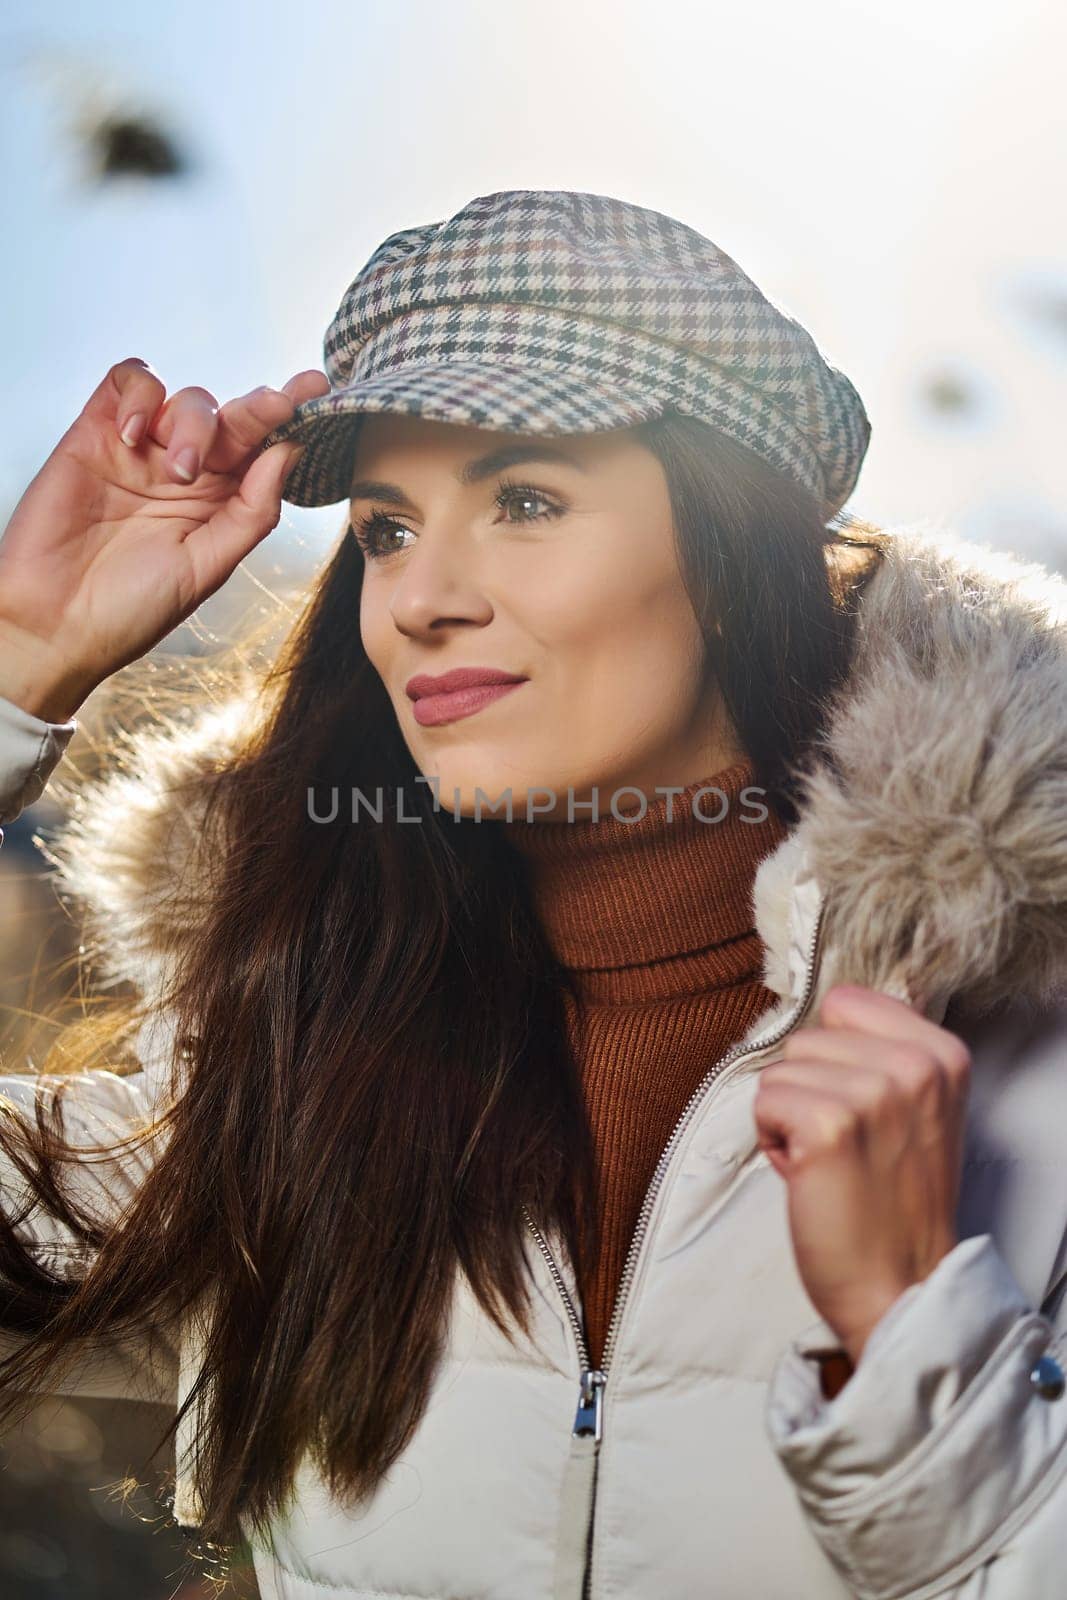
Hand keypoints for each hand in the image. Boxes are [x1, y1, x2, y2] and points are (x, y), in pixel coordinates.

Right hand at [0, 356, 330, 721]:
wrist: (57, 624)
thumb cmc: (133, 609)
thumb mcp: (209, 565)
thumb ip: (251, 510)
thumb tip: (287, 452)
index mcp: (220, 502)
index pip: (262, 449)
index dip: (289, 417)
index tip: (317, 389)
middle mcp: (185, 471)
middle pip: (231, 416)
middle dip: (258, 408)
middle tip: (273, 406)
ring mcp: (141, 450)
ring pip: (185, 398)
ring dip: (195, 421)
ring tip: (180, 470)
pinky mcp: (94, 433)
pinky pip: (127, 383)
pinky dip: (141, 394)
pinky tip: (137, 435)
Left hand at [753, 984, 970, 1365]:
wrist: (900, 1286)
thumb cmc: (894, 1203)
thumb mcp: (917, 1110)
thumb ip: (887, 1054)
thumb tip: (833, 1008)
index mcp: (942, 1054)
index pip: (846, 1002)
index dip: (833, 1056)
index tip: (858, 1104)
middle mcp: (915, 1066)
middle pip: (806, 1038)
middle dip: (808, 1090)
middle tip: (844, 1146)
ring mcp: (873, 1092)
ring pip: (780, 1071)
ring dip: (788, 1118)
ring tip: (828, 1162)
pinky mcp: (829, 1125)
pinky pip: (763, 1102)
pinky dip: (772, 1141)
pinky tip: (809, 1175)